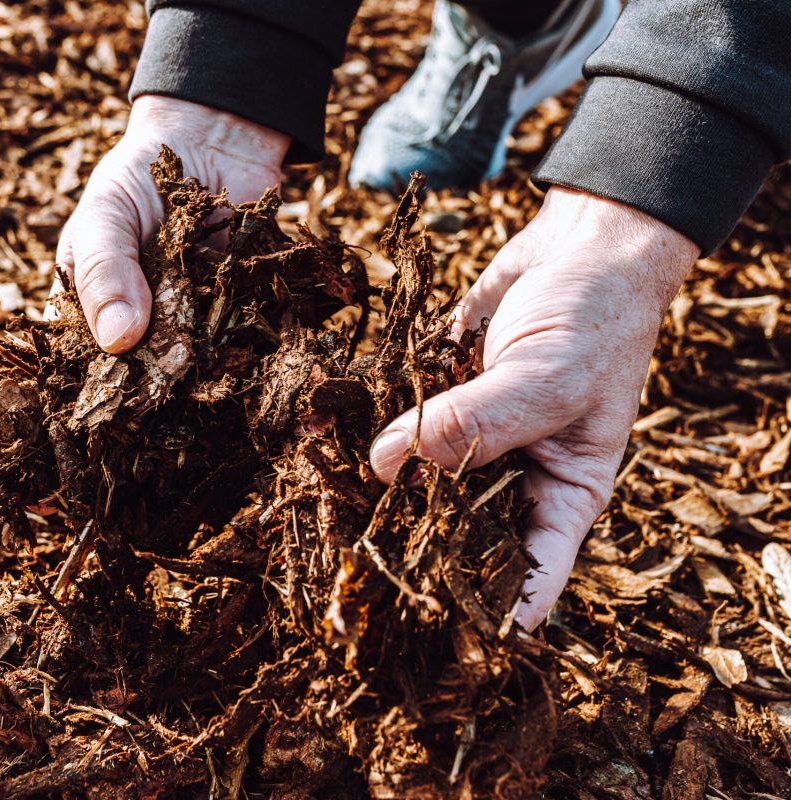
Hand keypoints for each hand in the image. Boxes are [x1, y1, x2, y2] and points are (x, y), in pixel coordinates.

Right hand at [53, 96, 289, 351]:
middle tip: (167, 376)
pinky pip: (236, 335)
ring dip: (201, 363)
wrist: (211, 142)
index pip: (87, 355)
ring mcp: (187, 318)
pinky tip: (244, 342)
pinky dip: (241, 340)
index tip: (116, 386)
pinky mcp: (231, 308)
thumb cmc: (140, 176)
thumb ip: (106, 270)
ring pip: (191, 359)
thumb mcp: (107, 214)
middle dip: (156, 374)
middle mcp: (139, 321)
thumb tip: (117, 340)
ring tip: (203, 361)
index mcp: (93, 303)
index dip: (99, 376)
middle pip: (143, 366)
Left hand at [369, 188, 697, 629]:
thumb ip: (478, 422)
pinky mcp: (438, 404)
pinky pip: (402, 430)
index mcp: (564, 493)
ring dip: (379, 499)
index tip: (437, 641)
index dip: (488, 612)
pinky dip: (370, 438)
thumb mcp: (551, 374)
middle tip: (355, 584)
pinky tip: (325, 452)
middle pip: (462, 537)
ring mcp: (471, 442)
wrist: (578, 248)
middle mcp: (513, 479)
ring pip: (420, 486)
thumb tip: (391, 465)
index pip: (530, 574)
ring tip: (323, 526)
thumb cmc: (596, 317)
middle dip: (415, 556)